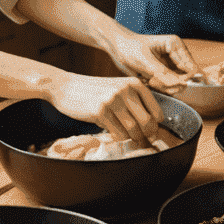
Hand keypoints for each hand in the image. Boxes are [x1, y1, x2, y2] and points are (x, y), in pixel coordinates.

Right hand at [47, 73, 163, 144]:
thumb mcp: (118, 89)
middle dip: (147, 135)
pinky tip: (113, 133)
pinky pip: (117, 133)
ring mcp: (113, 100)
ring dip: (132, 138)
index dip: (156, 125)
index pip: (156, 110)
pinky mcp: (100, 111)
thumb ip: (134, 101)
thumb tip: (152, 125)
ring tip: (128, 138)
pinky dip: (118, 137)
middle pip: (147, 121)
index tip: (153, 132)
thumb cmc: (94, 91)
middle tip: (143, 139)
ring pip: (133, 130)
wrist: (67, 86)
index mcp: (134, 83)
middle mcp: (126, 90)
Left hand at [106, 29, 197, 90]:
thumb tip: (179, 84)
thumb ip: (163, 73)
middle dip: (171, 84)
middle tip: (154, 82)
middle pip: (185, 77)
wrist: (118, 48)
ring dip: (164, 86)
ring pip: (177, 83)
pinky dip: (159, 87)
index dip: (184, 80)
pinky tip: (148, 81)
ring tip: (149, 80)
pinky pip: (168, 85)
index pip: (190, 67)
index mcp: (175, 45)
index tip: (170, 86)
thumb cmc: (130, 48)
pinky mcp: (165, 71)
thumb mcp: (145, 60)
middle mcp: (177, 54)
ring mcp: (171, 63)